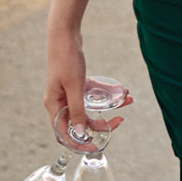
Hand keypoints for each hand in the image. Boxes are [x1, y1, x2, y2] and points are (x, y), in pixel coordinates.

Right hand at [44, 25, 121, 142]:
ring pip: (90, 107)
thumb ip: (77, 110)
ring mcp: (68, 92)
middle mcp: (60, 102)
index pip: (65, 133)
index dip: (80, 142)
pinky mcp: (77, 83)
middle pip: (81, 122)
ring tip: (126, 100)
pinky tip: (121, 90)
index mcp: (54, 105)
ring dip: (108, 106)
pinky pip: (93, 94)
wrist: (65, 33)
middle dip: (101, 123)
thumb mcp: (75, 86)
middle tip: (119, 120)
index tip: (97, 147)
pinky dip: (106, 94)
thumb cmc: (67, 58)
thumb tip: (81, 133)